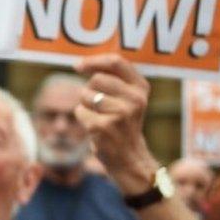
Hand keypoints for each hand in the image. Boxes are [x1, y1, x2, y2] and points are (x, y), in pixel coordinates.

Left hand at [74, 54, 156, 193]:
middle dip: (89, 90)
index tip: (78, 66)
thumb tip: (79, 64)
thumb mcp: (127, 98)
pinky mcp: (104, 127)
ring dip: (85, 105)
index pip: (116, 61)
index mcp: (141, 88)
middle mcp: (135, 100)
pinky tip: (96, 129)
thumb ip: (112, 77)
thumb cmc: (122, 122)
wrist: (129, 157)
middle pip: (95, 79)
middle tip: (100, 107)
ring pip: (84, 95)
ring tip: (100, 118)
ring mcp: (120, 114)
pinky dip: (82, 118)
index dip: (94, 61)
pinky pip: (79, 112)